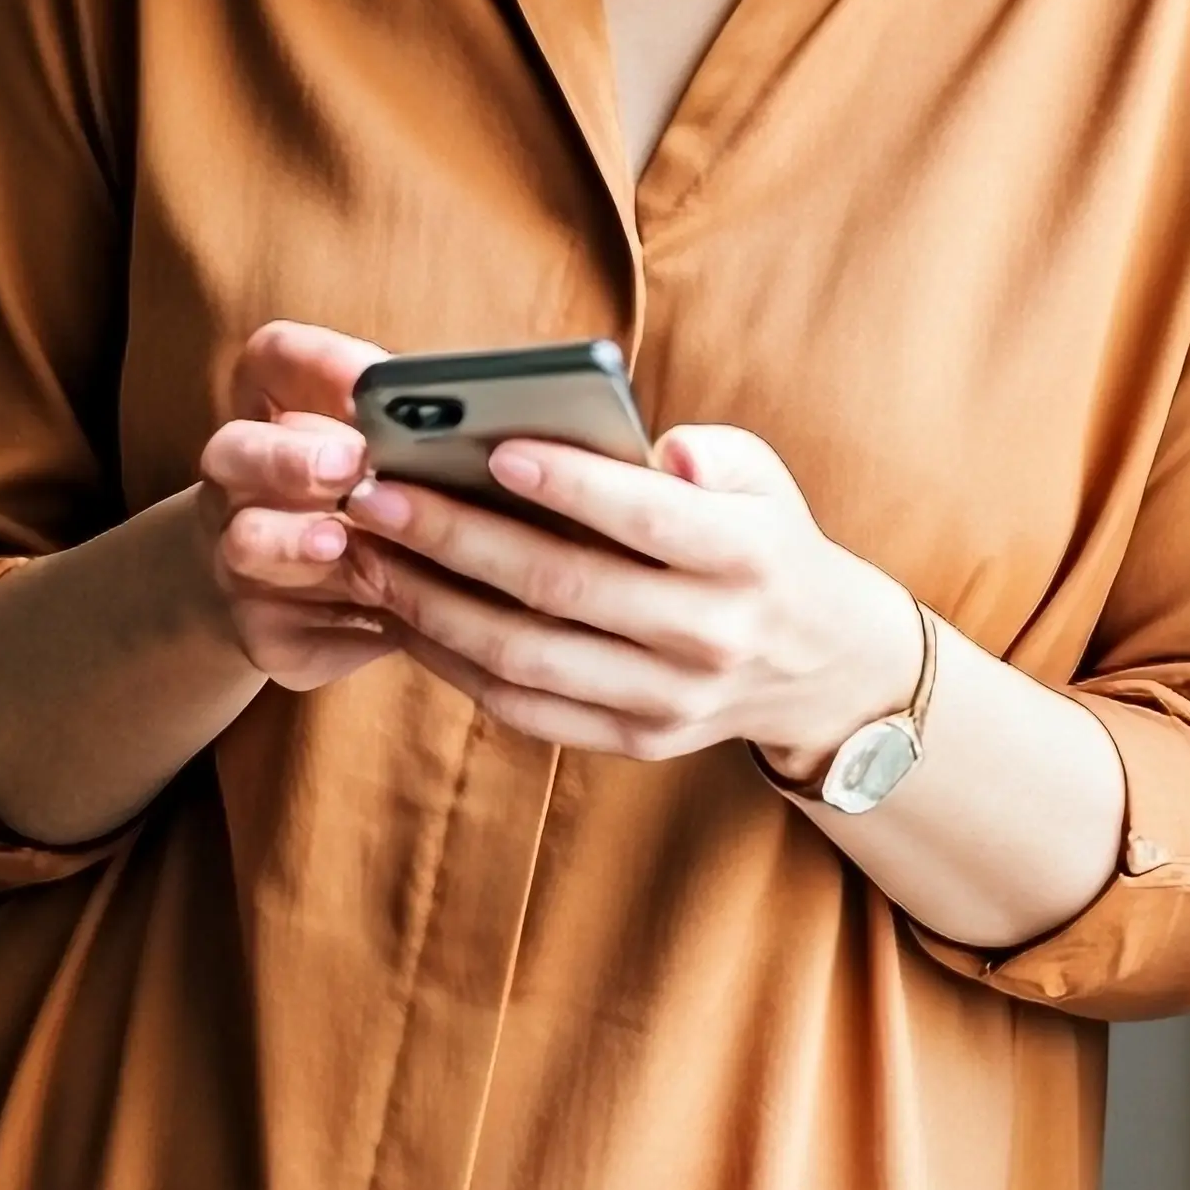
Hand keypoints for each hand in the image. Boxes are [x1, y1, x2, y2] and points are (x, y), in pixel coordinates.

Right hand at [191, 320, 403, 691]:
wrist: (298, 610)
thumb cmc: (380, 515)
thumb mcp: (399, 469)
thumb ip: (426, 442)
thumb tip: (512, 425)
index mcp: (282, 417)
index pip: (273, 360)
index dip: (316, 361)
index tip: (370, 378)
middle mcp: (245, 481)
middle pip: (235, 447)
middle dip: (290, 455)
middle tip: (348, 461)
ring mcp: (240, 555)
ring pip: (245, 540)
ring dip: (293, 541)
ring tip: (338, 542)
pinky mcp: (262, 630)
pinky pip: (283, 626)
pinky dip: (336, 624)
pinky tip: (384, 623)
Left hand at [347, 424, 919, 769]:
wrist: (822, 665)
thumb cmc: (765, 543)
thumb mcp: (765, 479)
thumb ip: (711, 452)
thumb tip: (658, 449)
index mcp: (748, 556)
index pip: (648, 517)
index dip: (569, 484)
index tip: (491, 448)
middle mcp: (711, 635)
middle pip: (562, 588)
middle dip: (456, 537)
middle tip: (376, 494)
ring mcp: (670, 700)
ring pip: (526, 656)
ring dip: (431, 604)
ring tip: (366, 552)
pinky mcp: (638, 742)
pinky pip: (525, 708)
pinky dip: (454, 662)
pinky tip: (404, 615)